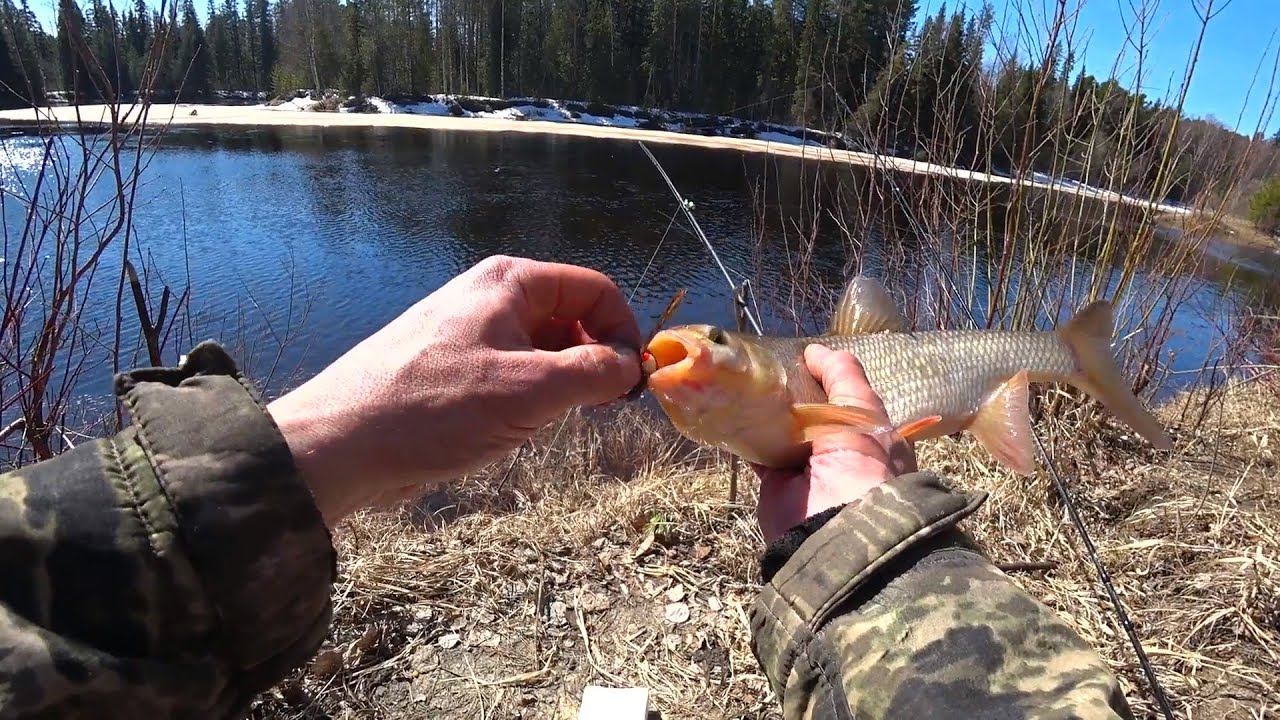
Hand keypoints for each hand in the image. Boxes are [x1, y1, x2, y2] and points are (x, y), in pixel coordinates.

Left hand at [268, 256, 641, 525]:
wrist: (339, 444)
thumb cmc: (435, 409)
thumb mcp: (531, 390)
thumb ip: (593, 373)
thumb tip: (629, 367)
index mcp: (509, 283)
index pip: (595, 288)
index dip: (623, 331)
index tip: (631, 383)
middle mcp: (489, 296)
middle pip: (570, 316)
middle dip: (591, 360)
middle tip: (597, 407)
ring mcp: (466, 332)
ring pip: (540, 349)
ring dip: (557, 384)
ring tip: (542, 421)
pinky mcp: (448, 367)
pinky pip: (509, 373)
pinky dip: (525, 398)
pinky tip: (507, 430)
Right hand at [754, 344, 917, 542]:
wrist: (833, 526)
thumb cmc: (861, 464)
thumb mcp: (863, 411)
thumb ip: (843, 375)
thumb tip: (815, 350)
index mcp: (870, 434)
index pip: (849, 396)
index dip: (830, 375)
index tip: (807, 353)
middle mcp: (839, 449)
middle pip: (812, 409)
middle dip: (795, 387)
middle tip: (770, 358)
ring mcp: (806, 464)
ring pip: (783, 426)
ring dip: (768, 407)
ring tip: (749, 374)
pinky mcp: (774, 479)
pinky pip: (757, 448)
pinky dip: (745, 430)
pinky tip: (733, 404)